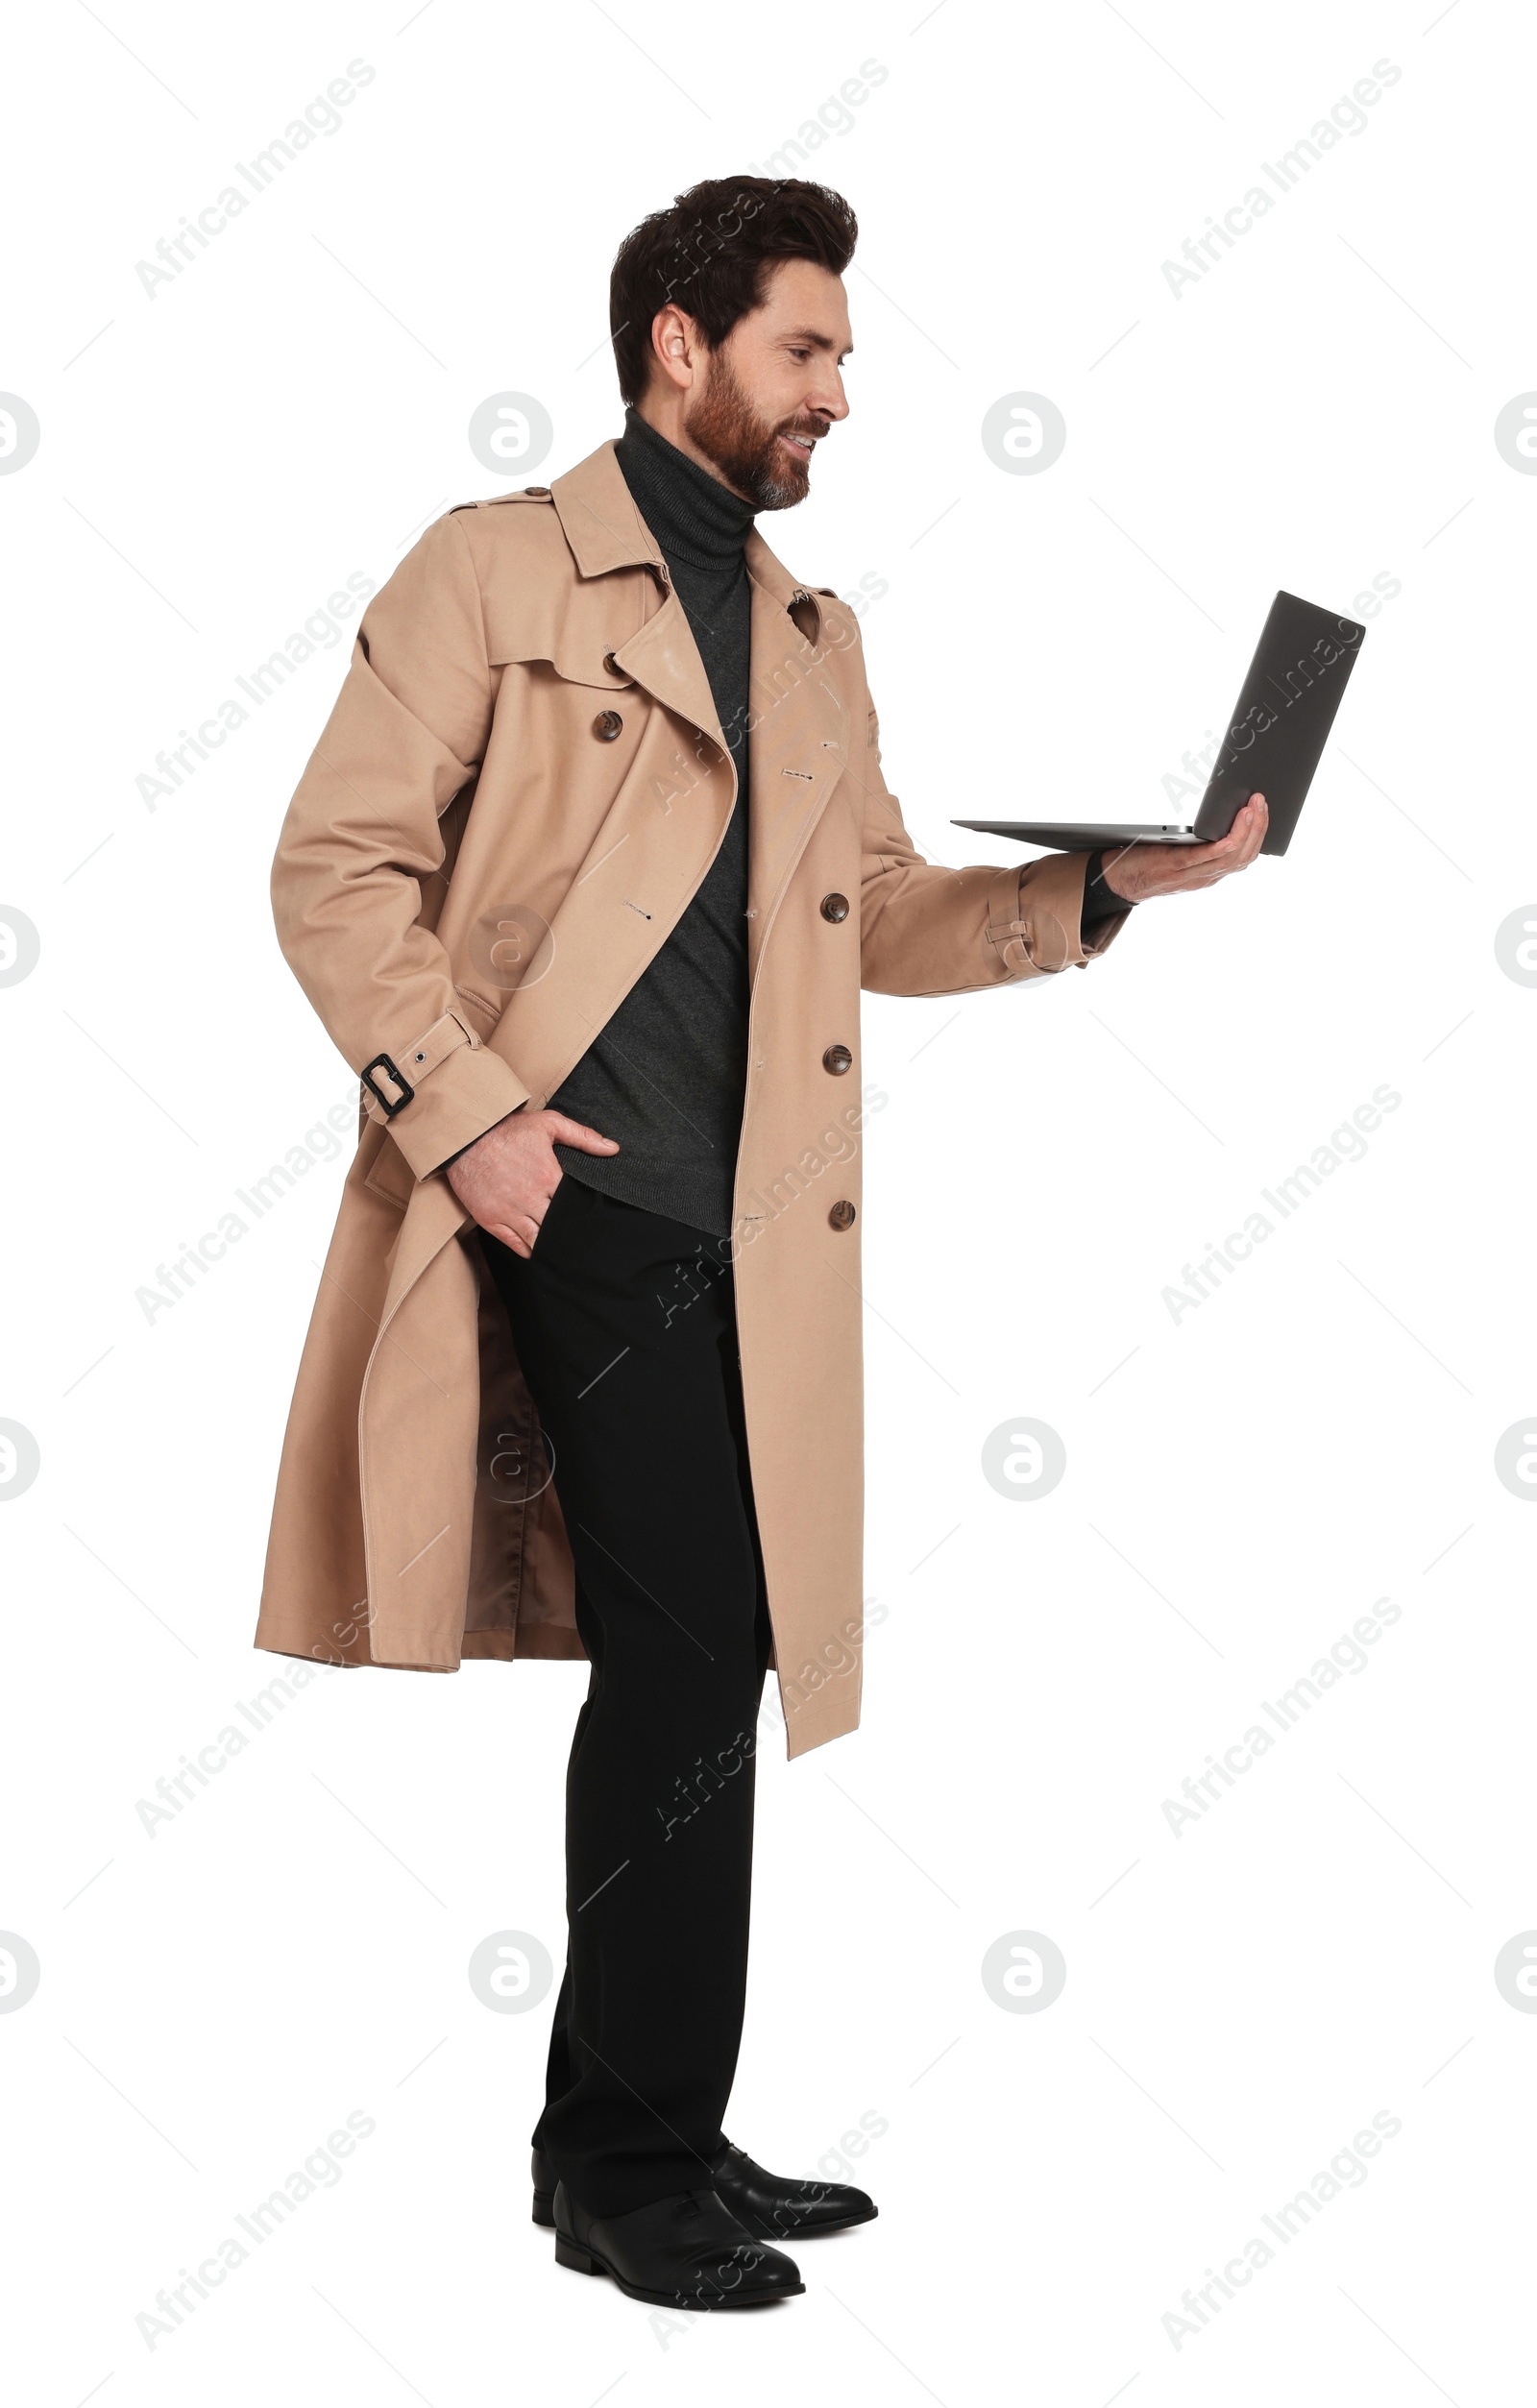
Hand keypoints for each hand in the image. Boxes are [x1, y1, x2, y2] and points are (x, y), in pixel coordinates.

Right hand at [446, 1107, 617, 1257]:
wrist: (465, 1137)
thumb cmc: (507, 1129)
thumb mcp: (548, 1123)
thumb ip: (582, 1136)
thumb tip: (613, 1149)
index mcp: (548, 1177)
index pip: (574, 1205)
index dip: (584, 1212)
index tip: (589, 1216)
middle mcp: (530, 1199)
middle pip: (558, 1226)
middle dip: (569, 1232)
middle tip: (579, 1237)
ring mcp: (509, 1212)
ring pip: (538, 1240)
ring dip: (550, 1245)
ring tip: (560, 1247)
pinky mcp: (490, 1219)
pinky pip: (514, 1244)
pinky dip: (528, 1250)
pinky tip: (537, 1249)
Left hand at [1099, 793, 1267, 902]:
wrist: (1116, 881)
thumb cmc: (1147, 861)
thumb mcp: (1180, 853)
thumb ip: (1200, 840)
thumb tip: (1218, 808)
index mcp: (1209, 873)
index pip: (1245, 856)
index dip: (1260, 833)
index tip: (1264, 809)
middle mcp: (1205, 878)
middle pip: (1244, 856)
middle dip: (1258, 827)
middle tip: (1261, 801)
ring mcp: (1192, 875)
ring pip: (1232, 858)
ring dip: (1246, 831)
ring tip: (1252, 807)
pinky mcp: (1176, 868)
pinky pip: (1207, 859)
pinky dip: (1223, 845)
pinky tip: (1229, 832)